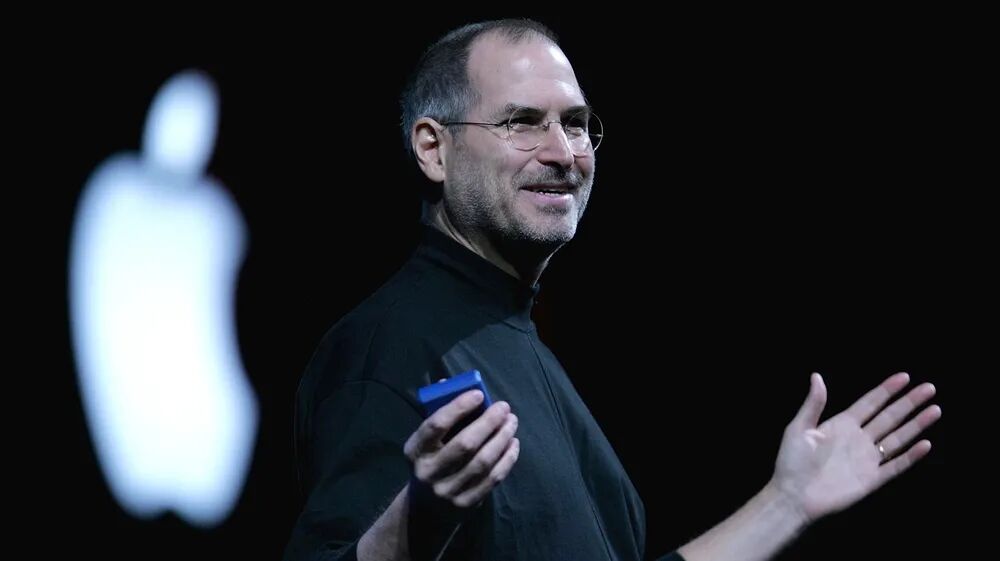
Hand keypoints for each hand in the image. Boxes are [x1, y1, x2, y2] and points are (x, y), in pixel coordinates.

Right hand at [404, 390, 519, 508]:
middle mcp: (429, 472)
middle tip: (504, 407)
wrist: (426, 507)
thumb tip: (448, 382)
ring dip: (502, 438)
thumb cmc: (430, 460)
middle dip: (489, 422)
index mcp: (415, 450)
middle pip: (465, 444)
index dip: (458, 407)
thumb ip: (437, 413)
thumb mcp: (425, 441)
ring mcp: (448, 491)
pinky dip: (507, 459)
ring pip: (482, 461)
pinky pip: (492, 478)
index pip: (436, 425)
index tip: (479, 394)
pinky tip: (513, 444)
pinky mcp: (466, 504)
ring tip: (512, 422)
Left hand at [771, 372, 940, 522]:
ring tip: (935, 409)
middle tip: (929, 388)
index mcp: (842, 424)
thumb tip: (817, 376)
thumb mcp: (799, 428)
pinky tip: (925, 444)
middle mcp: (858, 439)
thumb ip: (813, 404)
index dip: (887, 390)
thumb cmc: (791, 462)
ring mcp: (867, 458)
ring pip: (897, 438)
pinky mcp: (872, 479)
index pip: (870, 403)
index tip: (905, 377)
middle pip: (889, 416)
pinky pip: (896, 466)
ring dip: (916, 425)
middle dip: (909, 402)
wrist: (792, 496)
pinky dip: (911, 456)